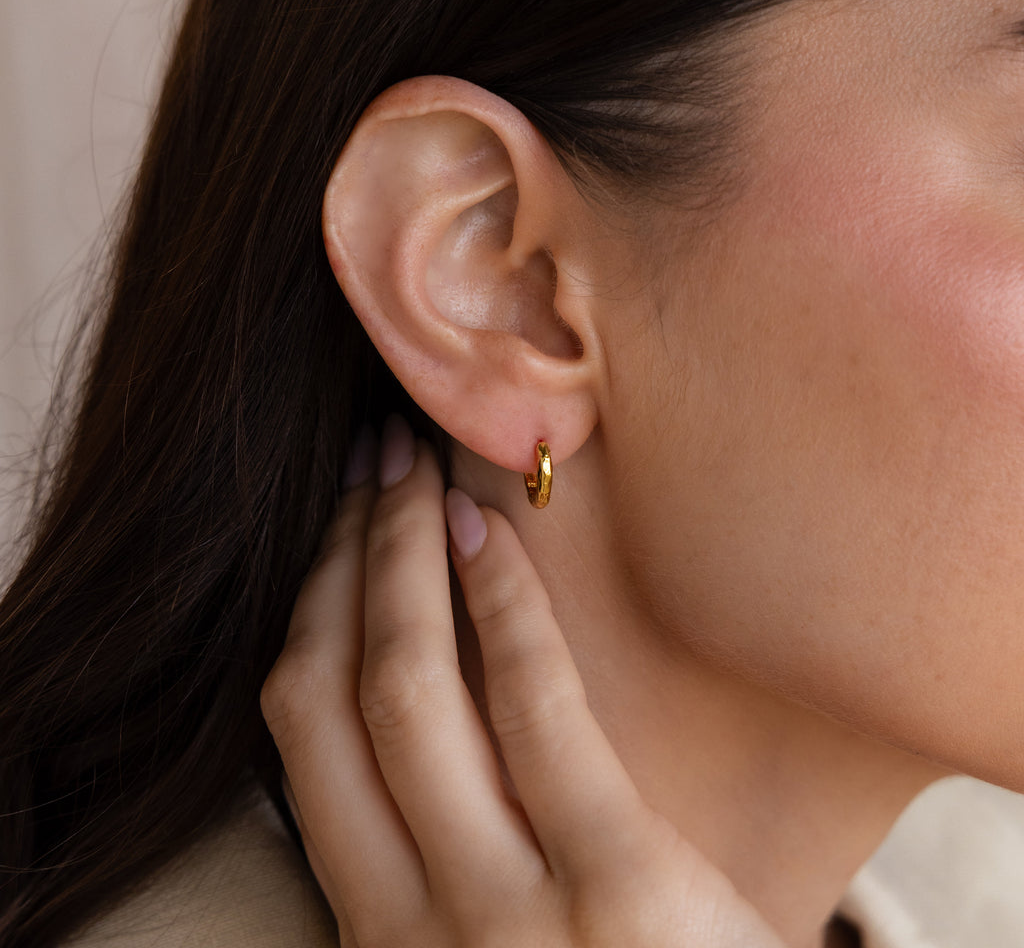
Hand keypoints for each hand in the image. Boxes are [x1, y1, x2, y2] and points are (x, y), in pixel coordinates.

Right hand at [261, 418, 784, 946]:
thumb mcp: (485, 938)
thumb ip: (437, 847)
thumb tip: (410, 671)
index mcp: (374, 929)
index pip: (298, 736)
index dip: (306, 609)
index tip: (332, 526)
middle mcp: (408, 925)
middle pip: (332, 696)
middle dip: (338, 558)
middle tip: (367, 461)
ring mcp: (506, 914)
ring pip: (405, 692)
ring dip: (399, 556)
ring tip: (415, 467)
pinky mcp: (618, 885)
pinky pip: (534, 710)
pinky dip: (500, 607)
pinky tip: (488, 531)